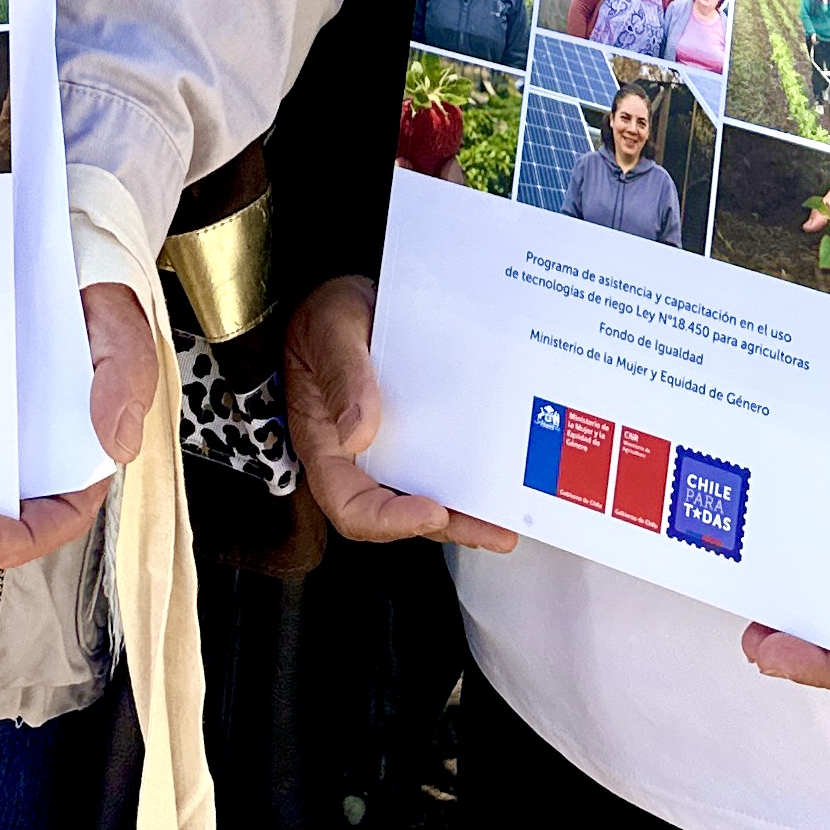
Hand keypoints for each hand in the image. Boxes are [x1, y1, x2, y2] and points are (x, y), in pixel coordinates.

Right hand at [282, 276, 518, 552]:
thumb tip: (358, 434)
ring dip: (464, 513)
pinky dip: (466, 478)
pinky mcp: (413, 432)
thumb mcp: (329, 332)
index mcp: (324, 443)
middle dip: (447, 526)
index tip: (431, 511)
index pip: (349, 503)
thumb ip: (343, 377)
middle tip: (494, 531)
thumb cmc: (324, 316)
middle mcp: (356, 456)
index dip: (388, 520)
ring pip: (423, 494)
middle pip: (397, 511)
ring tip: (505, 520)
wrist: (348, 298)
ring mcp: (387, 447)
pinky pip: (438, 463)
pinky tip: (497, 478)